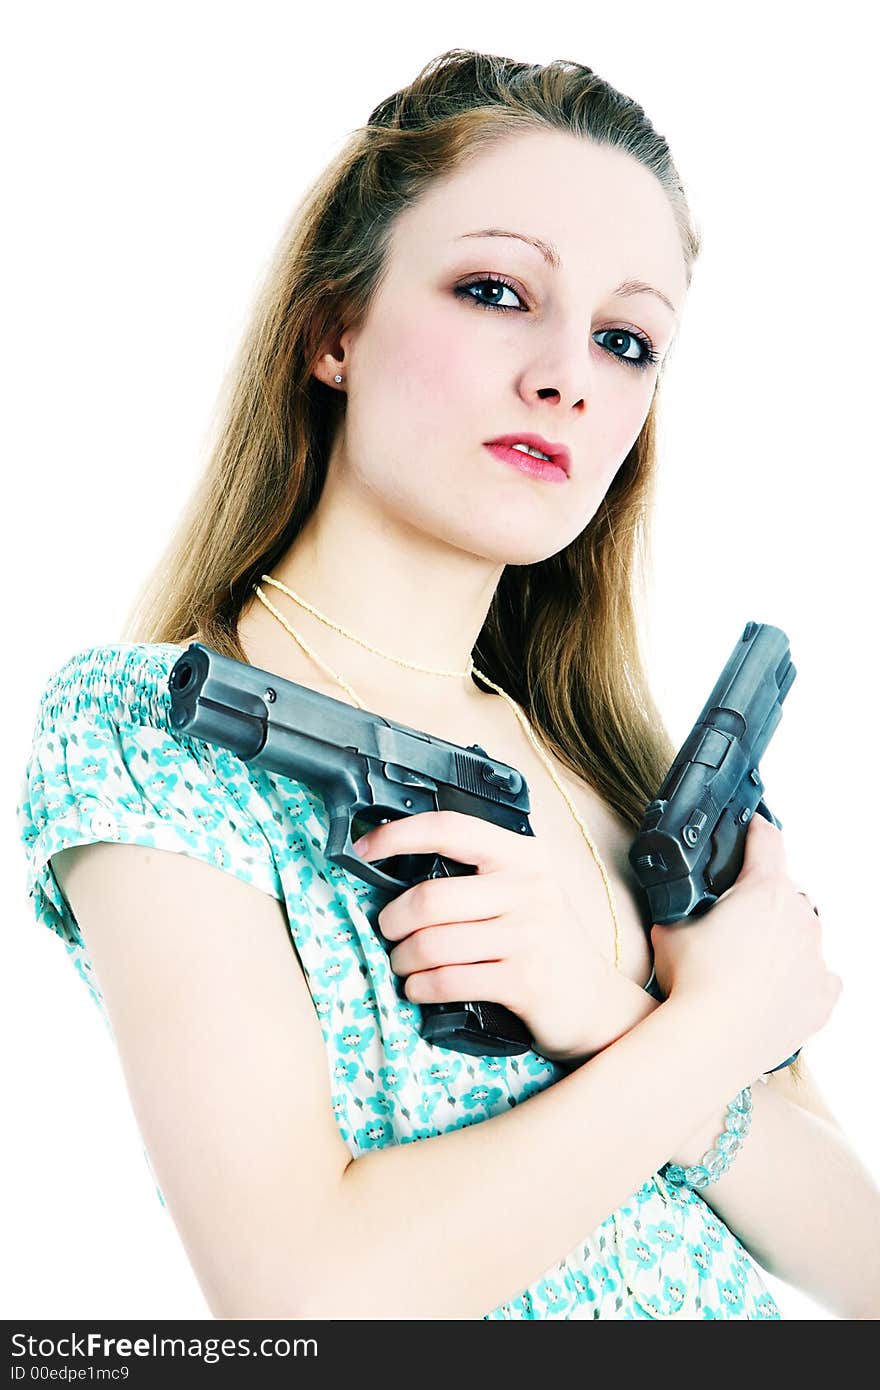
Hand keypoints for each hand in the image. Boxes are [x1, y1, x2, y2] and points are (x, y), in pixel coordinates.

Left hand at [351, 809, 612, 1062]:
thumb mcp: (523, 891)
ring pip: (432, 944)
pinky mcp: (524, 981)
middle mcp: (529, 888)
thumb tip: (398, 863)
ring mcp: (529, 935)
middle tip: (389, 931)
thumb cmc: (543, 941)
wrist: (594, 1003)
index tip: (363, 847)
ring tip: (404, 964)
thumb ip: (477, 872)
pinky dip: (420, 987)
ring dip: (402, 960)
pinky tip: (419, 987)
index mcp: (523, 855)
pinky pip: (447, 981)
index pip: (449, 828)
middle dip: (393, 920)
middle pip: (430, 897)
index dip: (397, 835)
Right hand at [650, 812, 841, 1077]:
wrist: (710, 1042)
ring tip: (745, 965)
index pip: (766, 839)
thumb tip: (677, 900)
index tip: (751, 826)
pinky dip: (799, 979)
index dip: (754, 828)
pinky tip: (770, 990)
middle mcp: (801, 918)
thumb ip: (683, 904)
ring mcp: (816, 959)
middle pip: (785, 893)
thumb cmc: (690, 981)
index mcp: (765, 891)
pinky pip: (818, 978)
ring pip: (803, 935)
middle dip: (762, 902)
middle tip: (729, 924)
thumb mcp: (670, 926)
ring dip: (781, 940)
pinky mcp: (822, 998)